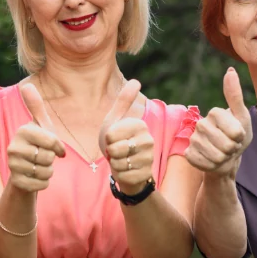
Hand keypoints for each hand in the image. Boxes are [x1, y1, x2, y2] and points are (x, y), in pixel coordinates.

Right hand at [8, 84, 65, 192]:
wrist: (23, 171)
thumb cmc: (37, 145)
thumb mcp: (40, 125)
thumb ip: (36, 106)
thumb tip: (27, 85)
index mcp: (23, 131)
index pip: (52, 141)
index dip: (59, 147)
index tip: (57, 148)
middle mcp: (14, 147)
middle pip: (49, 157)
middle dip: (51, 160)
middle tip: (43, 157)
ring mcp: (13, 166)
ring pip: (46, 171)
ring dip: (48, 171)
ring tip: (39, 166)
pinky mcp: (17, 182)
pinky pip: (43, 184)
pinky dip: (44, 182)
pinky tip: (36, 177)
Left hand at [99, 79, 152, 195]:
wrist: (127, 168)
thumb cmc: (118, 142)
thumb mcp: (115, 120)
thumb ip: (123, 102)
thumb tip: (136, 81)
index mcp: (140, 125)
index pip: (110, 135)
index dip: (107, 139)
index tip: (114, 139)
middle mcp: (148, 140)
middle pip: (114, 149)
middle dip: (111, 153)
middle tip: (118, 152)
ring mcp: (148, 158)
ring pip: (118, 163)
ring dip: (115, 164)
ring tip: (122, 161)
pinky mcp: (145, 174)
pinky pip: (122, 176)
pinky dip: (120, 175)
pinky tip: (127, 171)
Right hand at [184, 67, 252, 178]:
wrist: (226, 159)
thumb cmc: (238, 137)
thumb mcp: (242, 117)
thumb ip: (235, 96)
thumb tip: (230, 70)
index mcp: (215, 113)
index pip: (235, 132)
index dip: (240, 138)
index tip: (239, 136)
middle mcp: (201, 124)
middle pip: (225, 145)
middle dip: (232, 150)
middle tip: (230, 147)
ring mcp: (193, 139)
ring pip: (215, 156)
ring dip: (224, 159)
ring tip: (223, 154)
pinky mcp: (188, 154)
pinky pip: (204, 163)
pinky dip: (212, 166)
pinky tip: (212, 161)